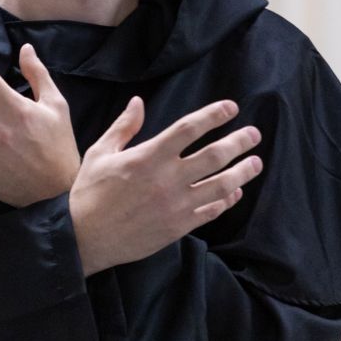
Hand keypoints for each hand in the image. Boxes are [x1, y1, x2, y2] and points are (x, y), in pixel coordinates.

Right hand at [69, 98, 262, 275]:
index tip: (231, 108)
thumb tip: (138, 102)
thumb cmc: (89, 192)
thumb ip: (124, 127)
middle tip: (254, 134)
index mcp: (148, 156)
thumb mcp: (101, 152)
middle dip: (239, 142)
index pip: (189, 129)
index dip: (213, 115)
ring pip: (221, 185)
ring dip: (243, 172)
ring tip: (256, 162)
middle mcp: (167, 179)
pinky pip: (211, 212)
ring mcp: (176, 205)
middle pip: (214, 156)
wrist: (85, 237)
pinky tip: (235, 192)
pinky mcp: (178, 227)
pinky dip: (227, 200)